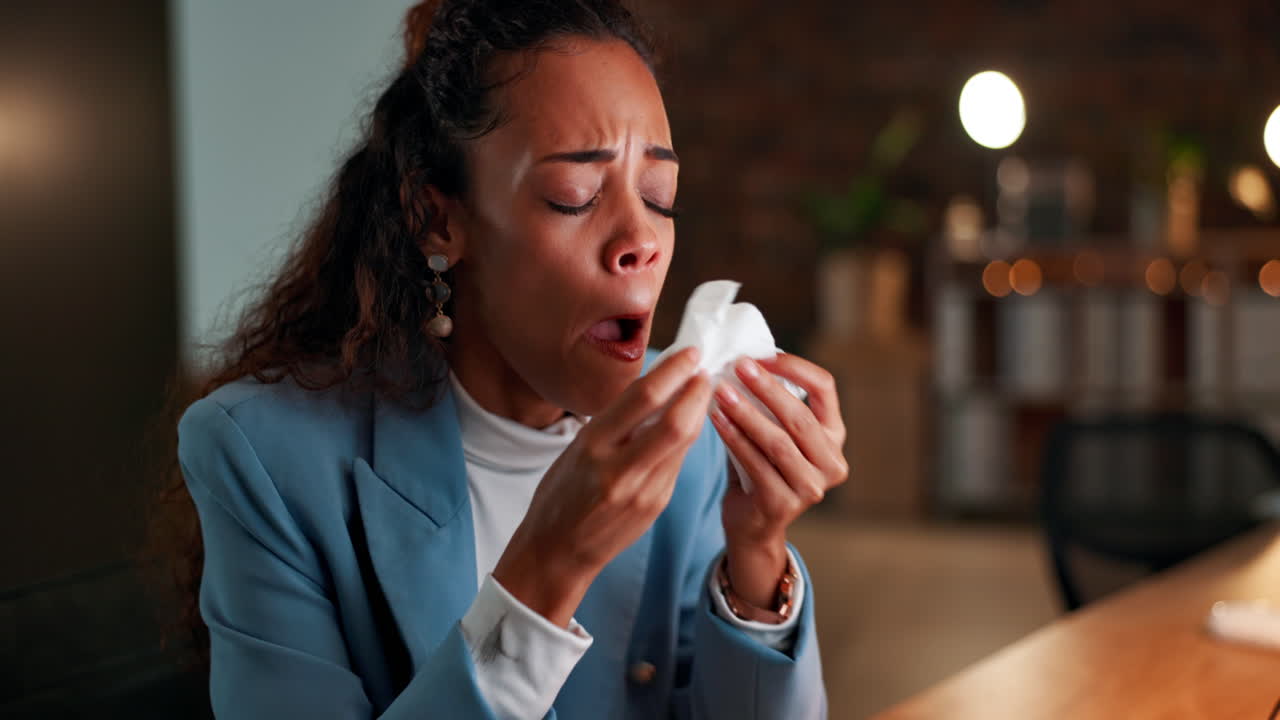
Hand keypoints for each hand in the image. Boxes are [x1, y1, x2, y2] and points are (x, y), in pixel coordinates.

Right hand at [493, 347, 712, 626]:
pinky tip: (689, 424)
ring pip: (685, 443)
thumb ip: (616, 422)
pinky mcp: (656, 505)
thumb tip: (657, 386)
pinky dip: (688, 438)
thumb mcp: (578, 448)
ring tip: (702, 391)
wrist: (557, 553)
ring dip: (699, 412)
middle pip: (676, 422)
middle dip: (698, 391)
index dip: (673, 370)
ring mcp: (643, 491)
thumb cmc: (561, 494)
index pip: (642, 398)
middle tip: (706, 370)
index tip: (690, 352)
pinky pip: (678, 463)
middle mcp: (619, 469)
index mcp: (592, 446)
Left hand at [709, 353, 847, 607]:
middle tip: (738, 365)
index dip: (795, 367)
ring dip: (746, 412)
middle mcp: (831, 462)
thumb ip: (768, 403)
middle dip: (766, 387)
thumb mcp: (774, 432)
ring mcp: (811, 487)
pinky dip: (734, 438)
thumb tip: (742, 357)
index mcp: (834, 435)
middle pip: (799, 415)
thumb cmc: (760, 467)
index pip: (825, 388)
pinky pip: (755, 463)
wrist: (753, 525)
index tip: (762, 355)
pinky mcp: (784, 504)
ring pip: (777, 441)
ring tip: (719, 391)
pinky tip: (715, 419)